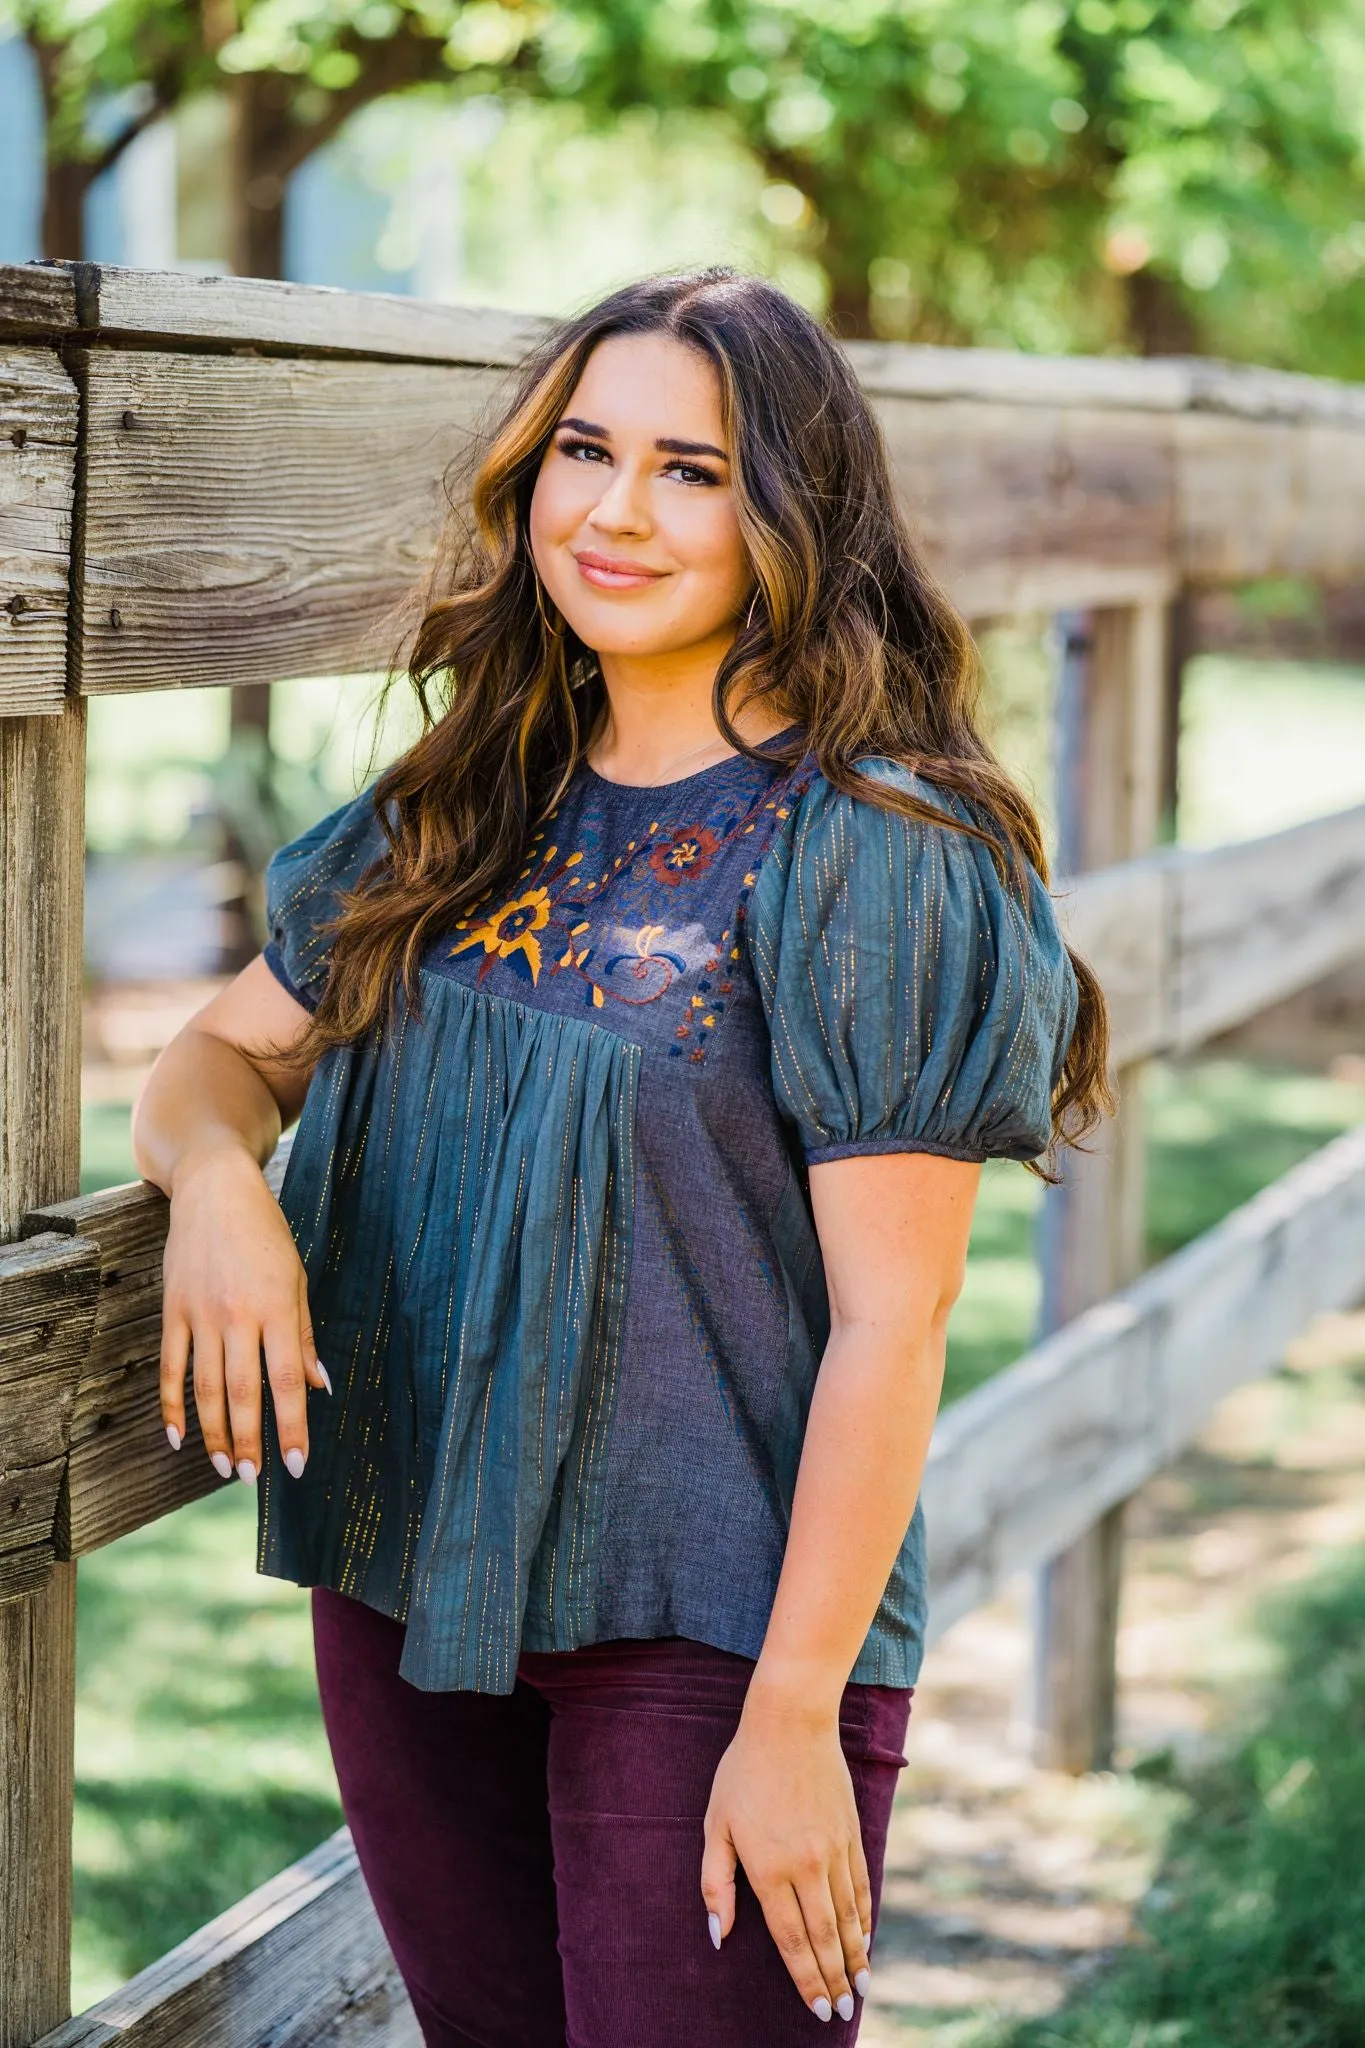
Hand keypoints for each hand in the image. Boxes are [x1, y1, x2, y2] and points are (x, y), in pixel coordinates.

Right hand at [159, 1141, 329, 1484]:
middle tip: (254, 1478)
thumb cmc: (265, 1234)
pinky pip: (171, 1367)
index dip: (291, 1426)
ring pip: (205, 1387)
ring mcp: (200, 1314)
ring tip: (225, 1467)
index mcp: (276, 1308)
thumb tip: (319, 1387)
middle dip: (251, 1440)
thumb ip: (303, 1337)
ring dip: (214, 1433)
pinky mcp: (173, 1310)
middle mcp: (238, 1315)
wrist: (215, 1189)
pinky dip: (173, 1405)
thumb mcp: (295, 1279)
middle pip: (242, 1392)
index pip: (285, 1381)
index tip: (296, 1465)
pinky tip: (178, 1436)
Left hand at [701, 1689, 872, 2023]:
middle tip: (843, 2013)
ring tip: (861, 1988)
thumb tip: (718, 1935)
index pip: (790, 1940)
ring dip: (856, 1956)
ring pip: (849, 1916)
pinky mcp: (851, 1832)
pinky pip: (861, 1884)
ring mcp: (833, 1850)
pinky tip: (866, 1937)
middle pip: (824, 1936)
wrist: (790, 1722)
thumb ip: (716, 1883)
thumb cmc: (744, 1772)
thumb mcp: (716, 1824)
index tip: (817, 2009)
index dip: (805, 1979)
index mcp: (769, 1869)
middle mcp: (806, 1866)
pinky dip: (865, 1916)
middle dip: (834, 1980)